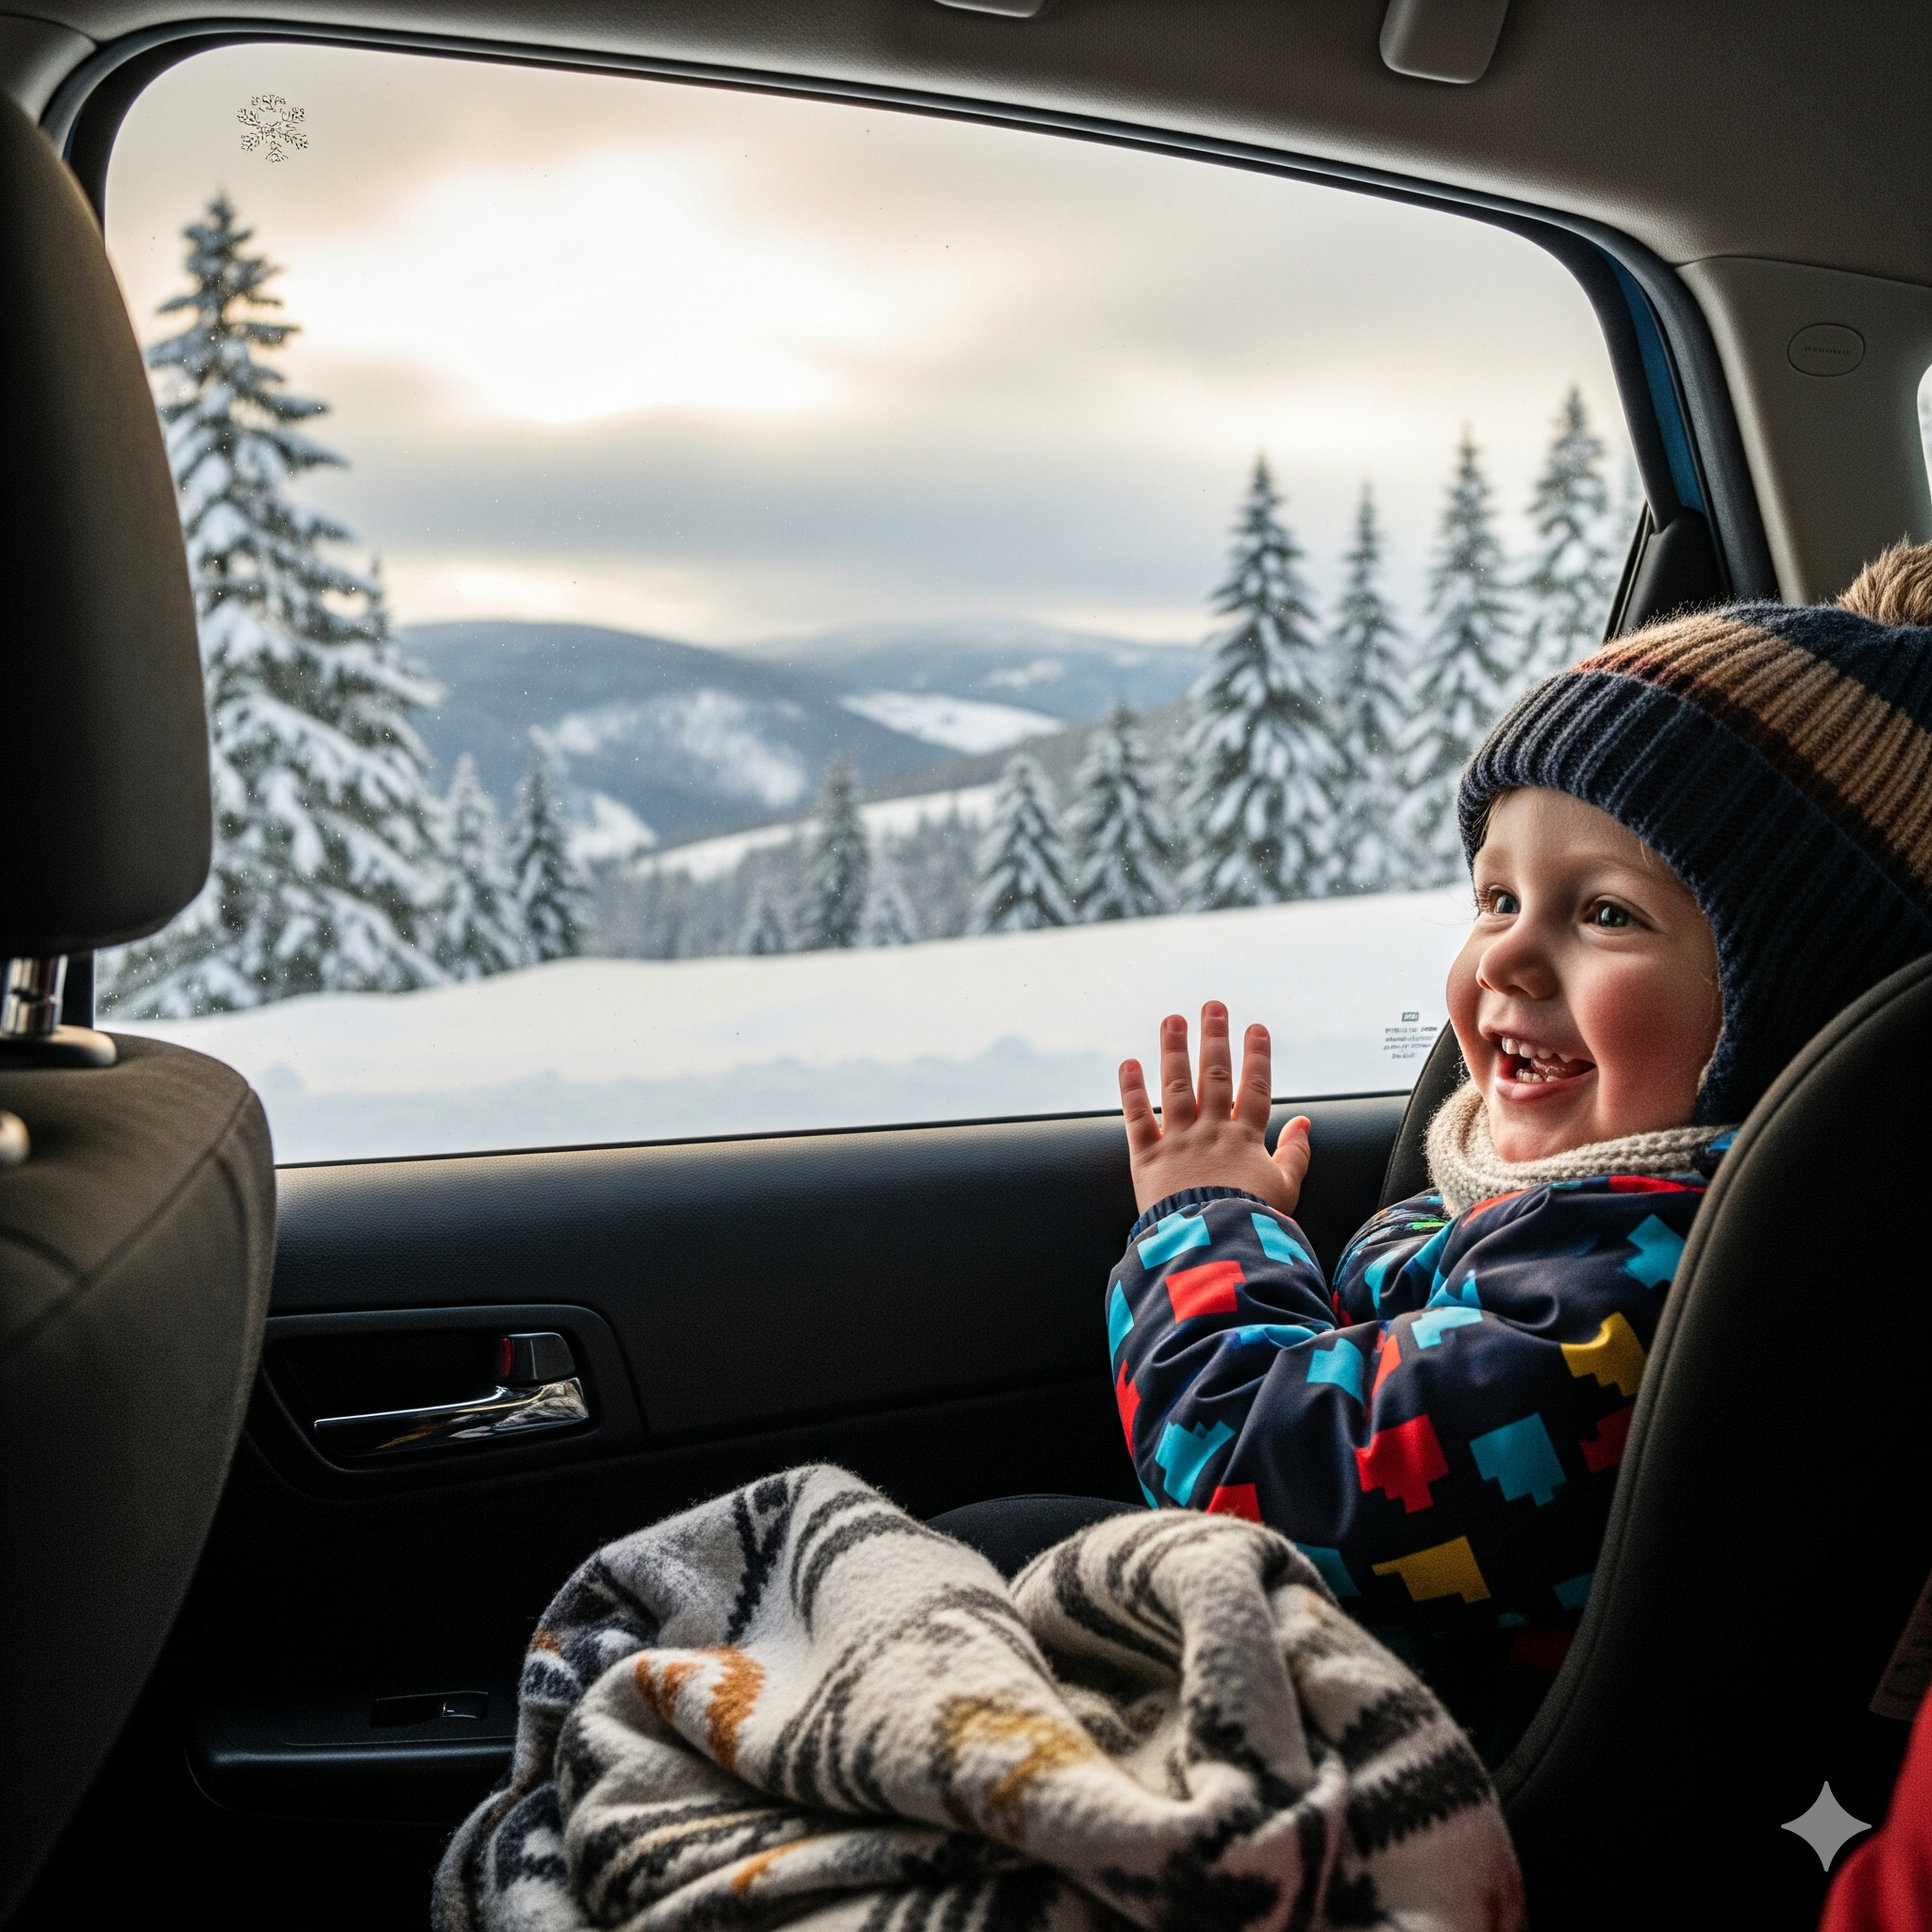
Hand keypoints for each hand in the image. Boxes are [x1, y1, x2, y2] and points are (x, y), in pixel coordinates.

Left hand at [1119, 1002, 1311, 1215]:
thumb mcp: (1286, 1190)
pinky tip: (1129, 1063)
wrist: (1214, 1247)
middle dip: (1214, 1038)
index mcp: (1245, 1139)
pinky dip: (1132, 1090)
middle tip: (1212, 1006)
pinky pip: (1138, 1118)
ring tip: (1172, 1020)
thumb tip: (1304, 1123)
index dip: (1256, 1056)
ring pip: (1175, 1086)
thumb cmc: (1254, 1224)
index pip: (1254, 1088)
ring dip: (1173, 1050)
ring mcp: (1178, 1141)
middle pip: (1214, 1075)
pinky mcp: (1147, 1159)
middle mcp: (1211, 1131)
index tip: (1255, 1028)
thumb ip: (1296, 1154)